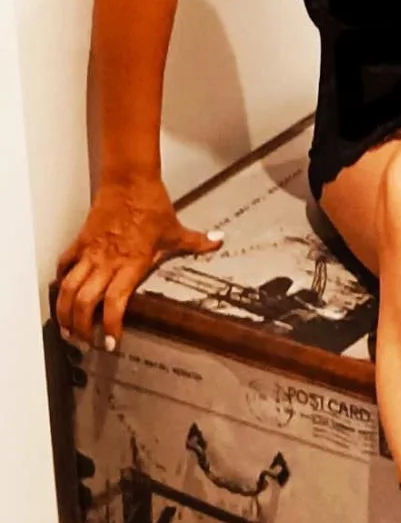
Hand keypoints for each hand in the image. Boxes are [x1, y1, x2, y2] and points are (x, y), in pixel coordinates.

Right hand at [55, 176, 222, 349]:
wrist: (129, 180)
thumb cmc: (150, 203)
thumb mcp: (175, 229)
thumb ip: (196, 242)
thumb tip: (218, 241)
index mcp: (132, 264)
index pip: (115, 303)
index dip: (110, 325)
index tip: (111, 342)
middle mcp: (108, 262)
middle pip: (84, 301)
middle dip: (81, 327)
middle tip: (85, 341)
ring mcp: (91, 252)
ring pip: (68, 287)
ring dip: (64, 310)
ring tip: (67, 328)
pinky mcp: (81, 241)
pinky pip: (65, 263)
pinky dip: (60, 279)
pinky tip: (61, 292)